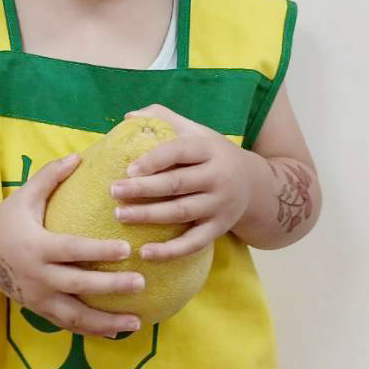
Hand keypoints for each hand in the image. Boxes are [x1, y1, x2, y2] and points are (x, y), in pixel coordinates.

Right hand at [0, 154, 144, 337]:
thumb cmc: (7, 218)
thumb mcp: (25, 195)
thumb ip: (50, 176)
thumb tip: (78, 156)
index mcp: (36, 246)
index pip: (72, 250)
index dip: (99, 251)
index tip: (126, 250)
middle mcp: (37, 276)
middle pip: (77, 285)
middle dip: (110, 287)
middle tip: (140, 282)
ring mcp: (37, 298)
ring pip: (74, 315)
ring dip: (106, 321)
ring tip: (137, 321)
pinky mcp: (38, 310)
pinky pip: (68, 325)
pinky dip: (92, 330)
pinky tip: (117, 331)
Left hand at [109, 105, 251, 260]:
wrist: (254, 184)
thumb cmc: (212, 154)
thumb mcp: (196, 131)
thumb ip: (164, 118)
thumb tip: (128, 116)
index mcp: (209, 149)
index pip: (179, 152)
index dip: (153, 160)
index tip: (128, 169)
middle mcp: (218, 177)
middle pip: (177, 184)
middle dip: (143, 189)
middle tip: (114, 191)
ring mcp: (220, 205)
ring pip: (182, 212)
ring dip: (149, 216)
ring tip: (120, 215)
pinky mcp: (219, 228)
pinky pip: (194, 243)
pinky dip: (170, 251)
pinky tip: (145, 252)